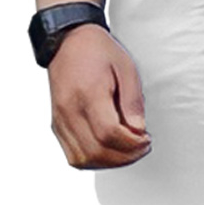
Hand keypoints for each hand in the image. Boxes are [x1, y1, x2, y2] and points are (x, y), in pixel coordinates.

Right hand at [47, 23, 151, 169]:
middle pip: (95, 151)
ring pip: (82, 159)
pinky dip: (93, 160)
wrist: (68, 42)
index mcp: (88, 93)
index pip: (108, 133)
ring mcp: (60, 120)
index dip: (131, 144)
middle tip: (142, 148)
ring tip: (128, 151)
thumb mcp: (126, 67)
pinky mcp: (57, 125)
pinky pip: (72, 154)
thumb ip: (133, 101)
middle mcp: (69, 110)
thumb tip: (138, 130)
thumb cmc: (97, 51)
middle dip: (124, 157)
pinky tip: (110, 151)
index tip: (146, 140)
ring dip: (109, 162)